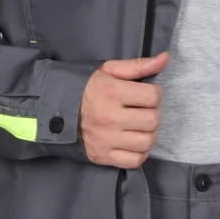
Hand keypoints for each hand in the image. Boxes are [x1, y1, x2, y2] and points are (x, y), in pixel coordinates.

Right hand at [81, 51, 168, 165]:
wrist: (54, 109)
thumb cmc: (84, 87)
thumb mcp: (109, 70)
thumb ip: (138, 65)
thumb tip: (165, 58)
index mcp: (112, 92)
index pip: (153, 96)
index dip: (154, 93)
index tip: (145, 94)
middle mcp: (110, 117)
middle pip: (153, 120)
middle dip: (152, 113)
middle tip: (141, 110)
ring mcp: (106, 139)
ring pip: (147, 141)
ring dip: (148, 133)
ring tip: (138, 126)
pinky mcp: (102, 156)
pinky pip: (134, 160)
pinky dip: (140, 153)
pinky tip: (134, 142)